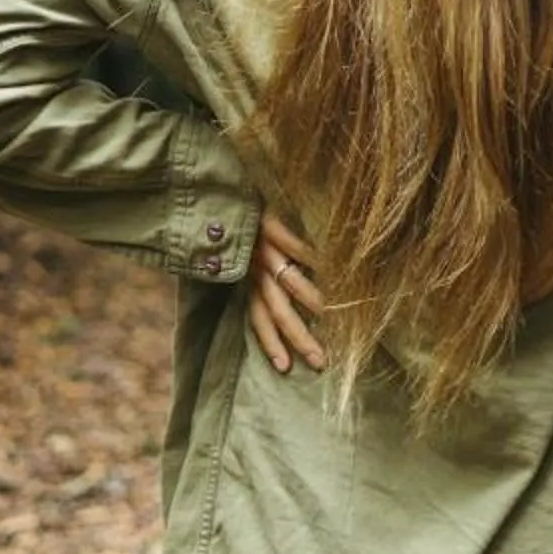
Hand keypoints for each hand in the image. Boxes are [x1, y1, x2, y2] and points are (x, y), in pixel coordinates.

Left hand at [245, 208, 327, 375]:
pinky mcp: (269, 223)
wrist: (220, 185)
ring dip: (310, 299)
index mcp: (246, 279)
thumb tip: (289, 300)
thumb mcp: (244, 254)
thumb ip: (260, 277)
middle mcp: (252, 270)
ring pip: (287, 281)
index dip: (269, 343)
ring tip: (332, 315)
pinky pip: (292, 243)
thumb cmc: (238, 222)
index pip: (257, 318)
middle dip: (298, 337)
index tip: (285, 368)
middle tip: (319, 360)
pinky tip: (330, 266)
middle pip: (276, 311)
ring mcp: (261, 247)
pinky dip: (310, 255)